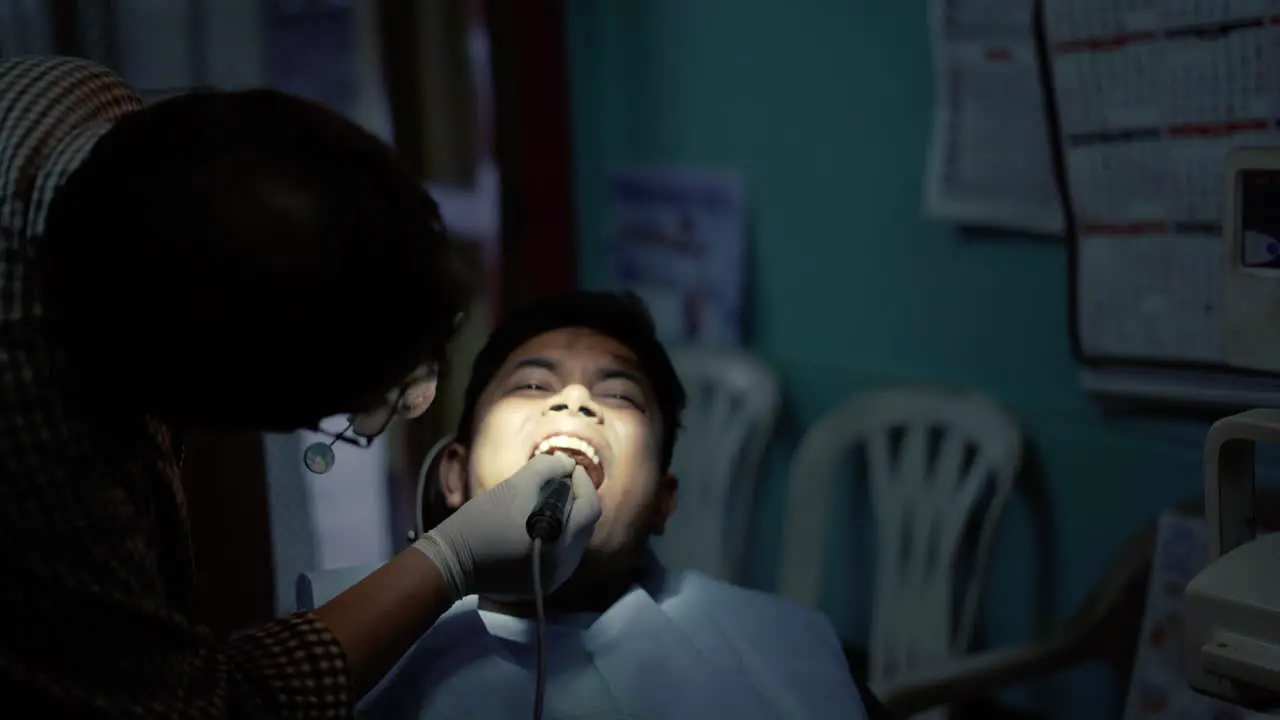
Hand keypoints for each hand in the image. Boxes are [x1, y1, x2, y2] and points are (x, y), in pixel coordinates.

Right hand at [411, 454, 601, 600]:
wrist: (452, 561)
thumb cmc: (483, 521)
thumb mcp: (516, 486)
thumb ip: (547, 469)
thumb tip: (566, 464)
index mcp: (562, 545)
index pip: (590, 508)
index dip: (583, 482)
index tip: (567, 467)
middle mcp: (565, 567)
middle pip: (586, 524)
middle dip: (576, 497)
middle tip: (558, 480)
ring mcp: (555, 579)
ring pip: (576, 538)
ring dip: (568, 515)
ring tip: (548, 498)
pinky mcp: (542, 583)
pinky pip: (562, 552)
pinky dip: (558, 532)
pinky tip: (540, 520)